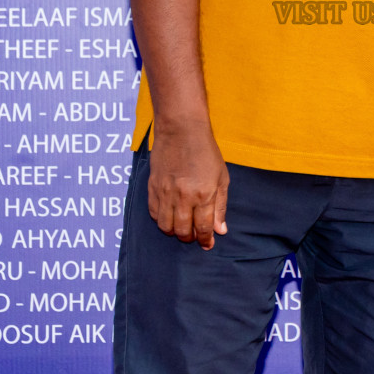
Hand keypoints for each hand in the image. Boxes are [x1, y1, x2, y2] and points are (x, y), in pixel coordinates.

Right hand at [147, 122, 228, 248]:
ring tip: (182, 226)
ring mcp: (165, 193)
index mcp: (203, 194)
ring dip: (174, 231)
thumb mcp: (221, 177)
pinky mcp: (152, 187)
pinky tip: (169, 215)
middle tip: (194, 234)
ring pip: (165, 227)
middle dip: (190, 237)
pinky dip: (161, 220)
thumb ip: (220, 206)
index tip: (207, 244)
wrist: (181, 130)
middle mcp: (183, 197)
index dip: (206, 240)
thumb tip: (220, 230)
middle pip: (183, 231)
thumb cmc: (205, 151)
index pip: (203, 228)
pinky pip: (153, 213)